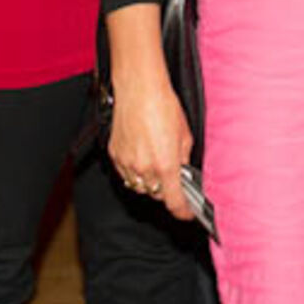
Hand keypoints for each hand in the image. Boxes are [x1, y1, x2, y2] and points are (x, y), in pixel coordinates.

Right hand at [108, 78, 195, 220]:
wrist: (139, 89)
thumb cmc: (164, 106)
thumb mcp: (184, 134)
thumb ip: (183, 158)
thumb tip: (183, 170)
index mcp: (166, 165)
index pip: (174, 202)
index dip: (183, 211)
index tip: (188, 213)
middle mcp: (145, 169)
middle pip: (157, 194)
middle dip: (167, 189)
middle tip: (173, 175)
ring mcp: (127, 163)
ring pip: (139, 186)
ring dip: (150, 181)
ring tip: (157, 162)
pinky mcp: (115, 155)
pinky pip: (125, 173)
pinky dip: (135, 171)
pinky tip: (142, 156)